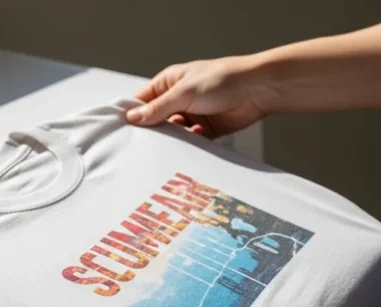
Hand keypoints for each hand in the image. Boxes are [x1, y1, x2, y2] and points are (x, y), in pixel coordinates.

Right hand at [126, 55, 274, 137]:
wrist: (257, 90)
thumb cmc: (222, 79)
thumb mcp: (184, 92)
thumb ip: (159, 107)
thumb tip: (134, 117)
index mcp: (170, 83)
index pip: (144, 100)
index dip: (133, 114)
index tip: (123, 130)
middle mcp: (181, 99)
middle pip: (159, 119)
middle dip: (153, 131)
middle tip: (141, 146)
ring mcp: (195, 114)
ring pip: (176, 132)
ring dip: (172, 141)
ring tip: (163, 151)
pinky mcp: (209, 129)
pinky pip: (194, 142)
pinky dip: (190, 147)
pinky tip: (186, 152)